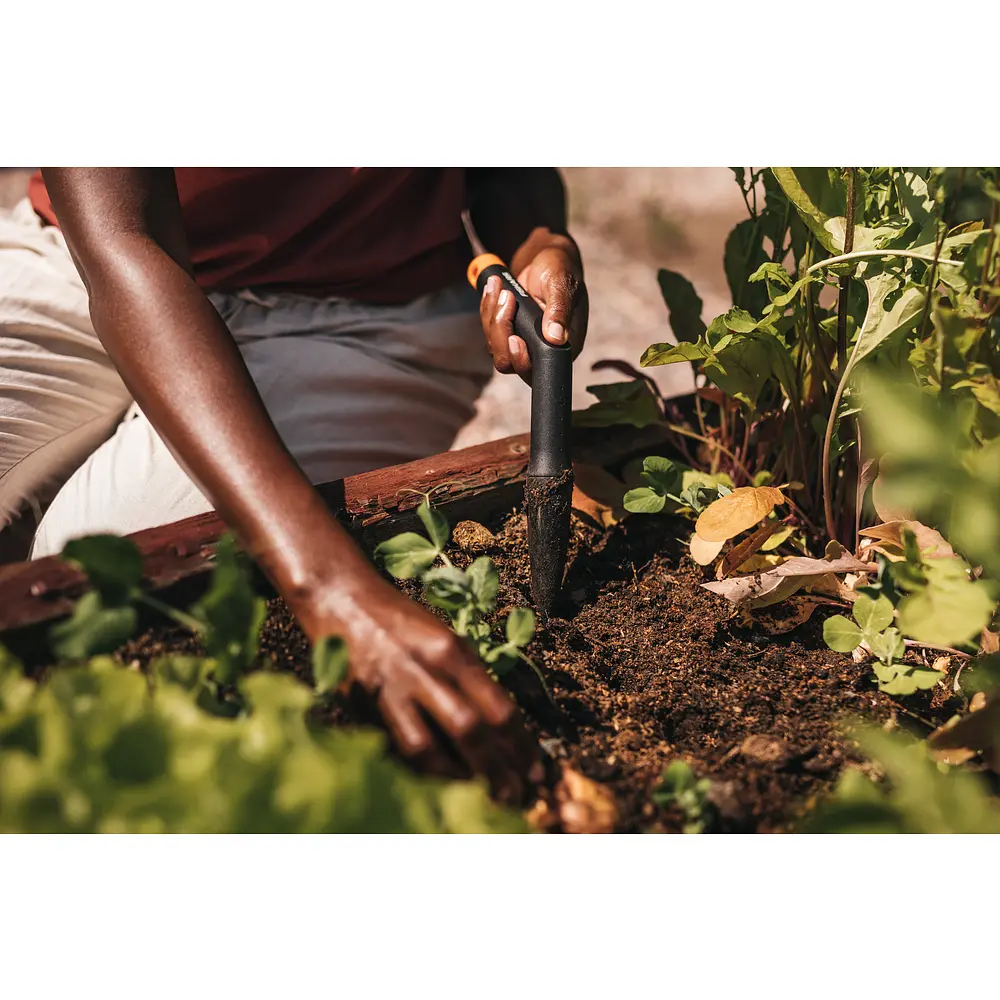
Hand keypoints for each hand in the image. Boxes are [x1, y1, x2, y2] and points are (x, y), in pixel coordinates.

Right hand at [294, 567, 542, 804]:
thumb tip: (501, 726)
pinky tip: (440, 785)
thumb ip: (470, 676)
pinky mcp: (363, 706)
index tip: (535, 770)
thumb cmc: (401, 619)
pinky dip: (421, 771)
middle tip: (515, 795)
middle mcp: (424, 670)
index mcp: (451, 651)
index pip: (498, 707)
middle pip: (470, 731)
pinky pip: (396, 748)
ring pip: (429, 749)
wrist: (342, 599)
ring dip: (457, 780)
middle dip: (497, 770)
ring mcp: (391, 691)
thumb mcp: (445, 636)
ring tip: (480, 796)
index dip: (521, 746)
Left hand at [479, 229, 588, 382]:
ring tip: (499, 286)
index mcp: (565, 345)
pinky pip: (489, 333)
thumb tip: (556, 338)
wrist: (544, 256)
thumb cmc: (559, 267)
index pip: (539, 368)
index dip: (521, 359)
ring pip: (495, 348)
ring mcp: (524, 343)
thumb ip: (560, 310)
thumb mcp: (561, 283)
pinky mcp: (509, 333)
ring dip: (492, 316)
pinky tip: (495, 289)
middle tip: (506, 297)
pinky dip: (487, 310)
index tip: (514, 337)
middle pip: (510, 362)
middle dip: (500, 331)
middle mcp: (544, 350)